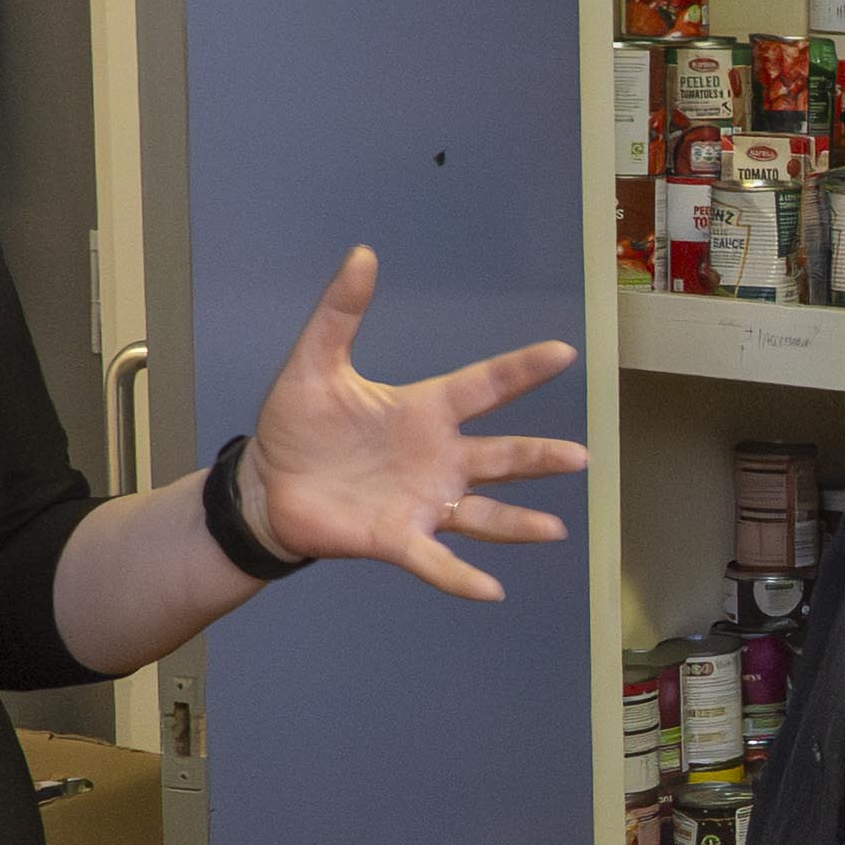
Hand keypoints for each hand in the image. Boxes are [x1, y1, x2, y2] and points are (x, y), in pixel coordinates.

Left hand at [243, 244, 584, 601]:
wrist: (264, 487)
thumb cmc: (295, 427)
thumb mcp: (314, 363)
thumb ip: (340, 312)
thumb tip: (361, 253)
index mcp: (423, 411)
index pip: (484, 386)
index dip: (522, 370)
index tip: (563, 353)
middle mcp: (436, 458)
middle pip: (500, 455)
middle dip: (538, 457)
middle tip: (579, 456)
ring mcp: (423, 502)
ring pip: (483, 512)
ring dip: (518, 523)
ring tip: (554, 530)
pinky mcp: (398, 540)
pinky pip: (437, 562)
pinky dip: (462, 577)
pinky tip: (491, 591)